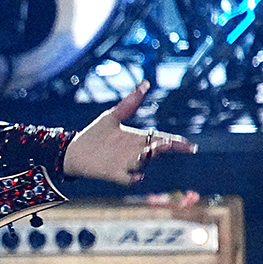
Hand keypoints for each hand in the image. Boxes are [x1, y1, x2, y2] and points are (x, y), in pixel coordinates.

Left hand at [63, 80, 196, 184]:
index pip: (162, 139)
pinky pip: (127, 179)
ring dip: (146, 159)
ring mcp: (126, 164)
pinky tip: (136, 176)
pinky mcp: (114, 174)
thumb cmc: (95, 134)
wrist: (74, 150)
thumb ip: (129, 104)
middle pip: (155, 151)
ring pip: (142, 163)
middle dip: (164, 148)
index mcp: (137, 138)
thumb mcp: (112, 117)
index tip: (188, 145)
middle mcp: (136, 153)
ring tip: (148, 151)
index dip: (176, 143)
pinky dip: (132, 178)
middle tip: (170, 143)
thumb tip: (145, 83)